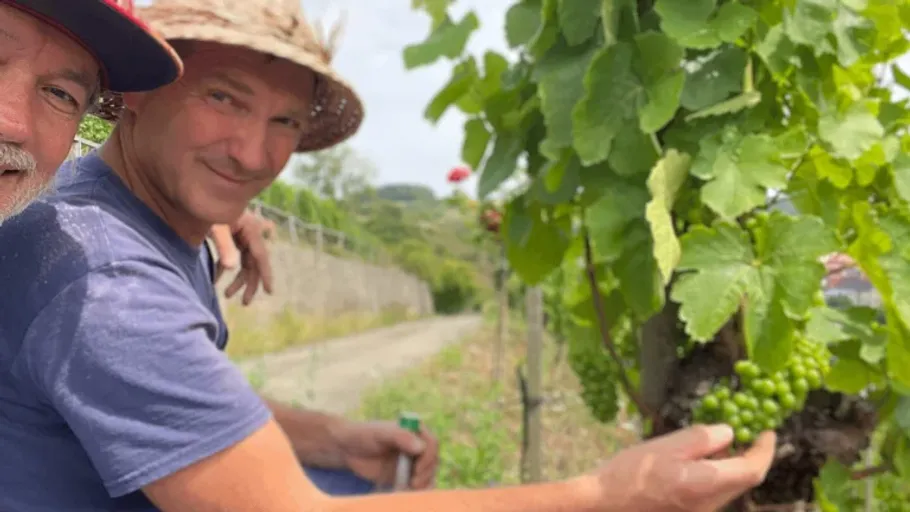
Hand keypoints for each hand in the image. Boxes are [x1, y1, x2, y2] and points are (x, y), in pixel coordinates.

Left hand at [211, 211, 274, 305]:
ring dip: (237, 280)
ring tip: (227, 296)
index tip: (269, 291)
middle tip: (244, 303)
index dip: (265, 274)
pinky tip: (216, 279)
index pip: (260, 256)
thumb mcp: (215, 228)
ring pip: (244, 263)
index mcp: (251, 229)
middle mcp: (250, 234)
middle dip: (249, 283)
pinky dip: (225, 269)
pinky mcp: (232, 236)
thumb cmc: (207, 209)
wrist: (196, 196)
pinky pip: (233, 258)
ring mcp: (241, 235)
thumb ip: (224, 246)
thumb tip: (232, 268)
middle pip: (253, 263)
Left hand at [333, 420, 438, 490]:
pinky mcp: (405, 475)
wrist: (348, 449)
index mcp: (414, 431)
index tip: (417, 468)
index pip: (432, 443)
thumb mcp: (380, 433)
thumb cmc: (363, 435)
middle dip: (426, 473)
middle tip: (413, 483)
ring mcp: (412, 461)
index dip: (428, 457)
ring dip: (424, 483)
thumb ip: (400, 437)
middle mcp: (416, 445)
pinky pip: (419, 484)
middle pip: (432, 461)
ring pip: (429, 474)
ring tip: (411, 488)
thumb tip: (421, 447)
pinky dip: (418, 491)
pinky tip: (408, 493)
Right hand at [583, 424, 774, 511]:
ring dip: (730, 465)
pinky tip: (695, 461)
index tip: (768, 431)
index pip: (752, 469)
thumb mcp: (666, 445)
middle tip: (746, 432)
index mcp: (708, 484)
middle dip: (749, 457)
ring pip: (727, 488)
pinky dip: (714, 475)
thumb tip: (729, 434)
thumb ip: (702, 439)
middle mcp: (709, 504)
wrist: (603, 506)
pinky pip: (710, 493)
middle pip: (742, 481)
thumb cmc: (631, 473)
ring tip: (717, 443)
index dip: (765, 450)